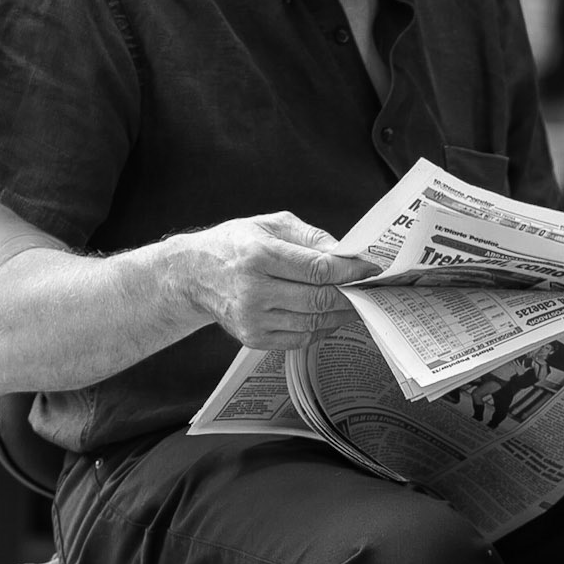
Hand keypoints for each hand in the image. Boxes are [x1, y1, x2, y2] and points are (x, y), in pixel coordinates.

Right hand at [176, 212, 378, 351]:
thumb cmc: (235, 245)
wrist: (193, 275)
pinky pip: (301, 339)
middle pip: (319, 299)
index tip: (371, 269)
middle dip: (351, 295)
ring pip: (314, 323)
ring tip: (355, 302)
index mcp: (258, 255)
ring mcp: (253, 319)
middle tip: (370, 290)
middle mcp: (254, 290)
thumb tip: (345, 253)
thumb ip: (310, 237)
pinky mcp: (254, 339)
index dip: (349, 271)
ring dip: (340, 314)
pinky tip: (330, 316)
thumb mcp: (269, 224)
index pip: (316, 269)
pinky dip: (322, 328)